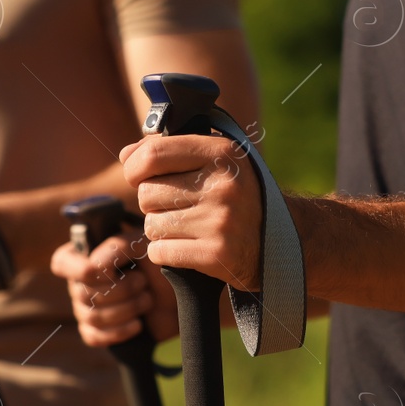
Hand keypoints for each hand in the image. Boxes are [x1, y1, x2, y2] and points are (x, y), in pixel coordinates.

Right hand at [50, 233, 178, 346]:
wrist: (181, 293)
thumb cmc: (158, 262)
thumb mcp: (141, 244)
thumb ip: (116, 247)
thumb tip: (94, 266)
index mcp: (85, 255)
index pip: (62, 263)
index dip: (79, 270)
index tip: (106, 270)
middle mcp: (80, 283)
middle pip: (83, 293)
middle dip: (120, 290)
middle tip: (143, 282)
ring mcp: (87, 309)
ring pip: (92, 316)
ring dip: (126, 309)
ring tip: (146, 300)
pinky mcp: (100, 332)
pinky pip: (94, 337)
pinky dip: (118, 332)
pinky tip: (138, 325)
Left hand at [121, 134, 262, 290]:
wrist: (278, 243)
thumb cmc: (237, 198)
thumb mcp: (217, 162)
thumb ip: (171, 150)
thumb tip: (125, 155)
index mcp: (222, 153)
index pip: (153, 154)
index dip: (134, 167)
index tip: (138, 176)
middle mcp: (223, 185)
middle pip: (147, 193)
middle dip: (152, 203)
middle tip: (177, 207)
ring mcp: (220, 221)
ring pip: (151, 225)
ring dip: (160, 230)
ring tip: (187, 228)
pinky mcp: (216, 254)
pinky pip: (160, 252)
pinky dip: (165, 253)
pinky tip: (188, 247)